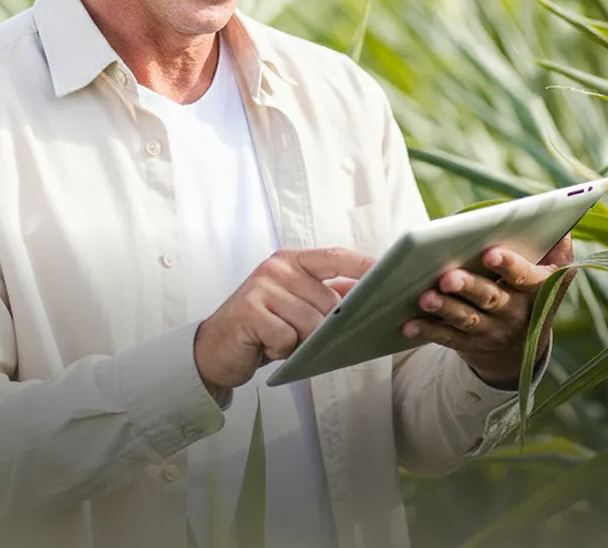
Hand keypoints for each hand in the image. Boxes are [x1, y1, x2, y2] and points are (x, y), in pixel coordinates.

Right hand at [194, 248, 374, 394]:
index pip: (335, 257)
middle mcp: (276, 268)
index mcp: (291, 261)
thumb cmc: (264, 329)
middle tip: (313, 339)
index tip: (392, 272)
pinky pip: (287, 338)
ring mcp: (260, 287)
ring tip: (282, 341)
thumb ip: (329, 298)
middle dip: (329, 327)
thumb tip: (372, 299)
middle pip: (328, 300)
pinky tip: (266, 347)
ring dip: (302, 342)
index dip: (364, 265)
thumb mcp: (298, 308)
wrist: (216, 350)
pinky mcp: (249, 311)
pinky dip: (282, 350)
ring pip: (310, 323)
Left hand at [402, 234, 574, 387]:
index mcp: (540, 288)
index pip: (525, 276)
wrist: (523, 343)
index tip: (490, 253)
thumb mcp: (554, 268)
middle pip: (491, 299)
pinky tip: (408, 324)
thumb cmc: (532, 285)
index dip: (509, 265)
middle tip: (448, 276)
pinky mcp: (471, 344)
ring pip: (468, 319)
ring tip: (425, 297)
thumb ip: (556, 243)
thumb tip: (558, 214)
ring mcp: (494, 331)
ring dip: (445, 308)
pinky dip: (428, 330)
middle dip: (470, 287)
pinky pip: (448, 338)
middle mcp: (517, 312)